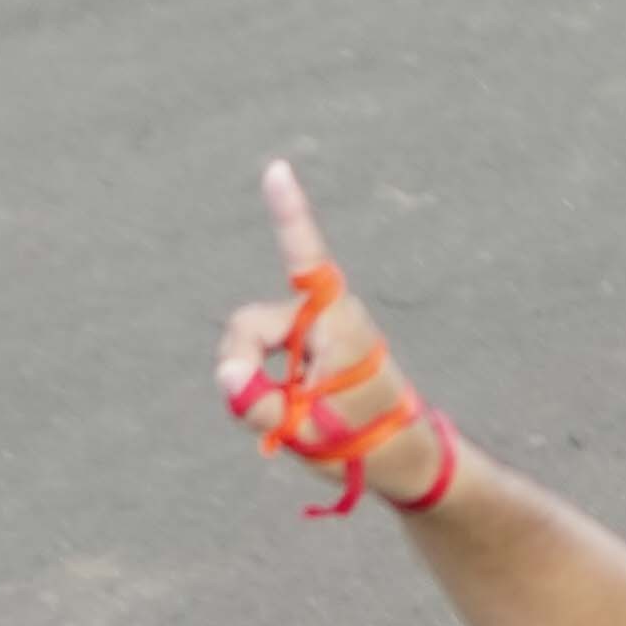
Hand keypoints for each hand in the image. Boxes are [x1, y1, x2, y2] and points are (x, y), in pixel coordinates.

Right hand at [216, 160, 442, 511]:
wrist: (400, 456)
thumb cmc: (362, 441)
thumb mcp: (304, 430)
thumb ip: (258, 403)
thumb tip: (225, 374)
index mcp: (335, 322)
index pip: (305, 259)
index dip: (287, 215)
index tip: (277, 170)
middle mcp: (324, 314)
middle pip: (250, 325)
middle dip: (240, 364)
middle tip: (252, 410)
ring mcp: (316, 329)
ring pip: (252, 342)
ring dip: (254, 380)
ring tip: (287, 418)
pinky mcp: (310, 345)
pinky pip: (265, 355)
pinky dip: (263, 382)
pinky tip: (289, 409)